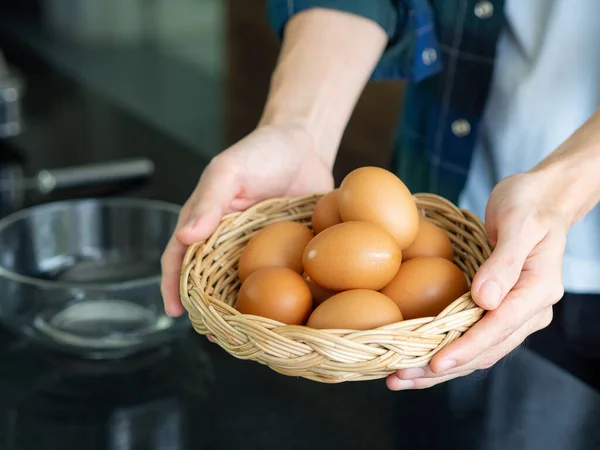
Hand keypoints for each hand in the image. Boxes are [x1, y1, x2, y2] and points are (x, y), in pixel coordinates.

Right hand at [160, 124, 333, 316]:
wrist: (305, 148)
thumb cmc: (261, 152)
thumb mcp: (229, 170)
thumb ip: (209, 200)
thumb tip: (186, 235)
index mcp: (206, 222)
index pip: (181, 257)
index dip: (174, 285)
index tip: (176, 312)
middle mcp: (227, 241)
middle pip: (210, 281)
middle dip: (210, 309)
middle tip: (216, 335)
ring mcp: (256, 250)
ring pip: (242, 287)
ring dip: (242, 312)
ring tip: (248, 337)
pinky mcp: (284, 253)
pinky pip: (277, 279)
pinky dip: (277, 299)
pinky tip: (284, 318)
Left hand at [387, 171, 567, 389]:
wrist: (542, 199)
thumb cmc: (529, 204)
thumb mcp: (518, 223)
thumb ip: (504, 261)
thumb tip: (485, 300)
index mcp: (538, 291)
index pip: (499, 328)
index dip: (466, 347)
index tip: (436, 363)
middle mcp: (530, 310)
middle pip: (485, 350)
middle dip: (443, 368)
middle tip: (401, 377)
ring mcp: (515, 313)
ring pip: (478, 352)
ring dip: (439, 369)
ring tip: (401, 378)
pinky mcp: (499, 309)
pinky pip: (473, 338)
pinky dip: (446, 351)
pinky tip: (418, 359)